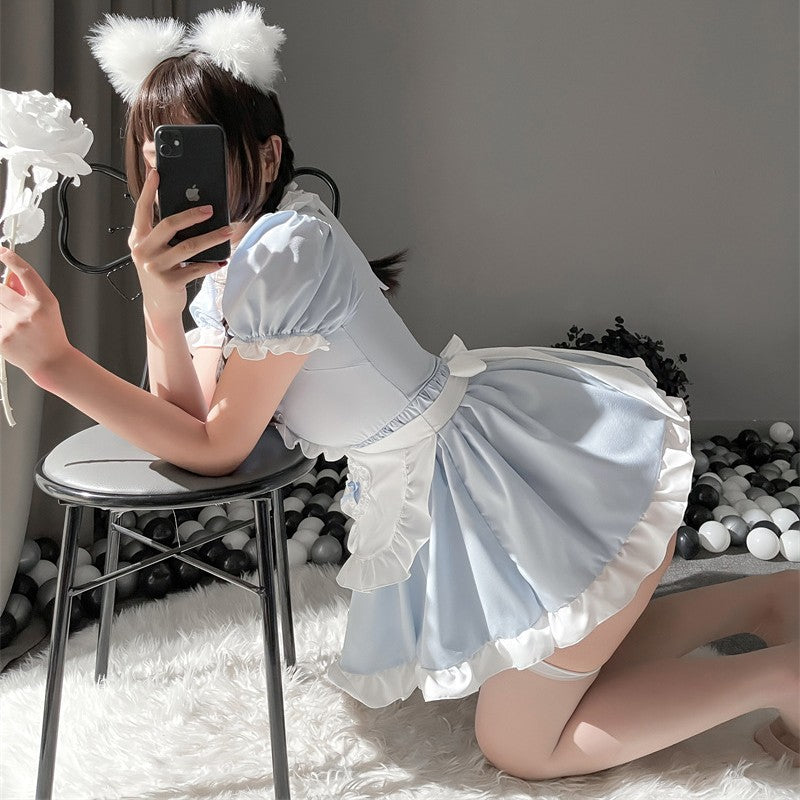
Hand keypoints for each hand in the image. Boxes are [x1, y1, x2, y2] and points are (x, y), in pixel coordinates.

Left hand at [0, 247, 72, 379]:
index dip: (11, 259)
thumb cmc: (50, 335)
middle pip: (1, 289)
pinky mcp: (1, 338)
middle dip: (2, 293)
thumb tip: (9, 276)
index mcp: (45, 303)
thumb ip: (29, 291)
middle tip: (11, 303)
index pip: (26, 273)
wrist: (51, 362)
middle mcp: (30, 313)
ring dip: (1, 311)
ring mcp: (14, 326)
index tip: (2, 252)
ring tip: (14, 323)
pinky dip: (0, 323)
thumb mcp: (48, 309)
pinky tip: (11, 333)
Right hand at [128, 168, 232, 318]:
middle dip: (192, 214)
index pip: (141, 210)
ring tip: (227, 232)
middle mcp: (143, 251)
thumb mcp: (154, 252)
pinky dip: (210, 264)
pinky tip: (221, 260)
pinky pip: (196, 268)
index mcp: (138, 239)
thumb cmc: (160, 274)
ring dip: (212, 238)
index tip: (156, 173)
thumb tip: (190, 214)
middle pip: (169, 224)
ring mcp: (155, 267)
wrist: (157, 307)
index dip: (149, 190)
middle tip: (210, 210)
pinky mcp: (170, 281)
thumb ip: (162, 235)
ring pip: (189, 246)